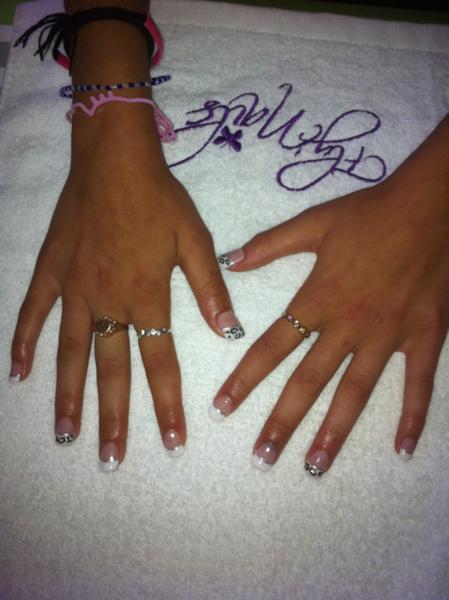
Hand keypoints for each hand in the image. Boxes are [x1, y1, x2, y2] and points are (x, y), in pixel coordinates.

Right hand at [9, 109, 242, 470]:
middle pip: (111, 371)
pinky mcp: (51, 272)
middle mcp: (108, 301)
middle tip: (109, 461)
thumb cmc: (159, 198)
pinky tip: (16, 374)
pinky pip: (32, 312)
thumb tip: (230, 332)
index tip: (171, 443)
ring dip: (67, 395)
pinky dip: (23, 343)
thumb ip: (209, 289)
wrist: (114, 159)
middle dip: (113, 418)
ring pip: (70, 352)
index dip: (167, 405)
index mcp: (146, 296)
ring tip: (65, 434)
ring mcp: (74, 289)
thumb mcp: (195, 240)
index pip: (160, 362)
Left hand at [212, 116, 448, 476]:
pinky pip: (417, 384)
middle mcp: (348, 324)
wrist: (429, 206)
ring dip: (334, 432)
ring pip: (356, 393)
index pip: (272, 346)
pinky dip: (411, 417)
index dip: (244, 378)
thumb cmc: (370, 213)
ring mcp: (388, 335)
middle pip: (308, 381)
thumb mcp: (315, 222)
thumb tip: (231, 260)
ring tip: (314, 466)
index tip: (223, 408)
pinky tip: (402, 450)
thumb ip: (271, 244)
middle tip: (261, 458)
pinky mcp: (424, 337)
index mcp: (318, 298)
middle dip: (282, 422)